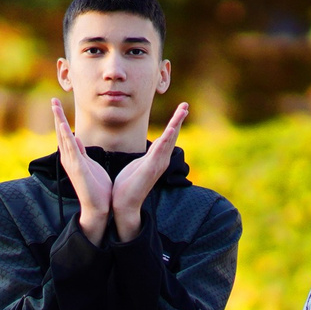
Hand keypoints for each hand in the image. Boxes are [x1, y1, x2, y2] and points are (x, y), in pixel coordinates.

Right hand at [52, 99, 112, 241]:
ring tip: (55, 106)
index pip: (65, 135)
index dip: (61, 119)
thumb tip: (76, 138)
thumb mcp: (89, 164)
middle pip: (61, 133)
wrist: (98, 207)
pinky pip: (71, 149)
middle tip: (53, 100)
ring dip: (59, 121)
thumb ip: (81, 152)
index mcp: (73, 157)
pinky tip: (62, 125)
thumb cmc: (96, 188)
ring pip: (63, 138)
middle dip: (57, 116)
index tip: (58, 105)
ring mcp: (72, 163)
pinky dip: (66, 136)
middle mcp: (69, 159)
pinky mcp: (77, 168)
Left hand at [110, 102, 187, 242]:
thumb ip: (146, 157)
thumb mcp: (138, 165)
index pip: (167, 137)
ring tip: (182, 111)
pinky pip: (160, 151)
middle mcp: (160, 160)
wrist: (124, 205)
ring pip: (168, 141)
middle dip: (179, 119)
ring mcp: (157, 165)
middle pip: (172, 135)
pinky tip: (171, 129)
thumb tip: (150, 151)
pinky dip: (167, 140)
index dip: (175, 122)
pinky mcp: (150, 169)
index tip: (181, 109)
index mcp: (156, 158)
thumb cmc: (128, 186)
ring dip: (175, 125)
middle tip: (185, 104)